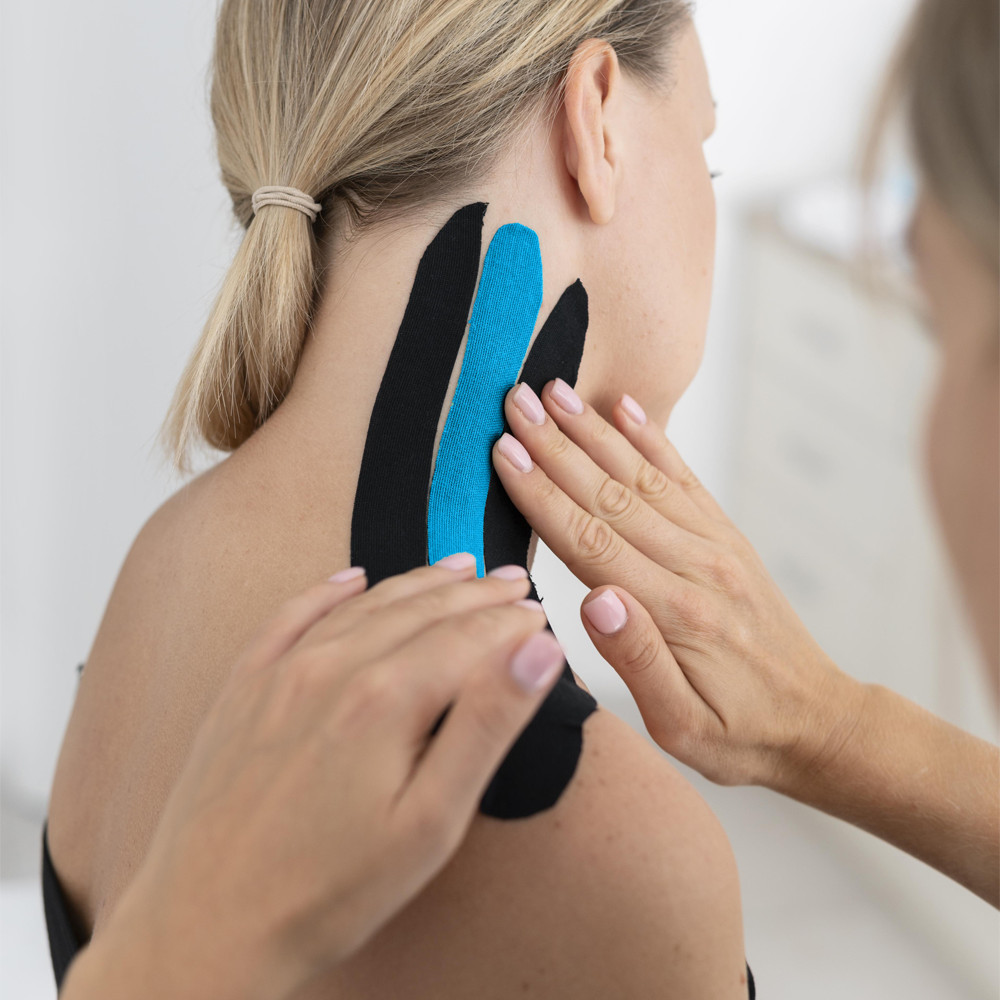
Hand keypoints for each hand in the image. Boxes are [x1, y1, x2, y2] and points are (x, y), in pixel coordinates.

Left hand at [70, 557, 561, 999]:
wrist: (204, 927)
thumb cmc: (323, 891)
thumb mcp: (431, 822)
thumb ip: (488, 725)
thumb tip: (537, 652)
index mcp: (385, 699)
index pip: (470, 636)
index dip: (512, 622)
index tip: (539, 615)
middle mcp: (332, 668)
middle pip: (422, 609)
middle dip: (476, 593)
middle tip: (511, 581)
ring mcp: (282, 672)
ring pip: (366, 604)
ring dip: (418, 583)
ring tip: (456, 570)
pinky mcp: (245, 686)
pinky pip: (293, 615)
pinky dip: (330, 590)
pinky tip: (351, 578)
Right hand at [490, 378, 866, 790]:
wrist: (816, 721)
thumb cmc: (742, 734)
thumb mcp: (683, 728)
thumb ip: (637, 662)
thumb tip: (593, 601)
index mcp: (674, 613)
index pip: (591, 543)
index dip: (543, 495)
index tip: (505, 453)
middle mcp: (695, 566)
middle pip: (610, 495)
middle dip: (557, 446)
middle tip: (514, 402)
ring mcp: (714, 545)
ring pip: (642, 477)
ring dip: (594, 431)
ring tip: (555, 391)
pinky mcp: (725, 538)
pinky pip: (684, 479)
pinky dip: (653, 440)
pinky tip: (626, 408)